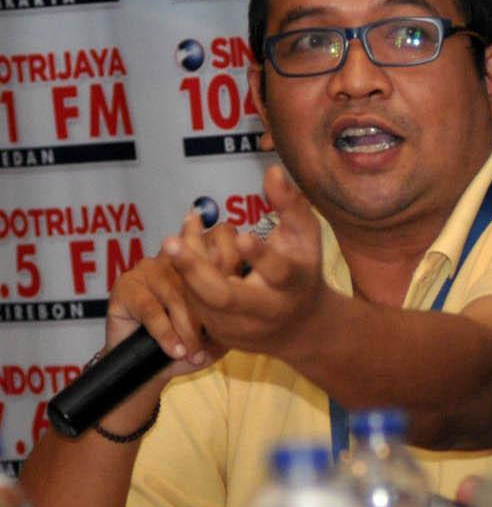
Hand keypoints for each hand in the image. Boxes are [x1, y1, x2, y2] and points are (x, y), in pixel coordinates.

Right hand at [104, 204, 246, 375]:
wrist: (150, 367)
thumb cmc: (191, 344)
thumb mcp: (220, 329)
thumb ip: (233, 308)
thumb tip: (244, 293)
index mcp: (202, 259)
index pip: (221, 241)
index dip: (233, 260)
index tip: (239, 293)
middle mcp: (175, 259)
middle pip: (199, 274)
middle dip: (209, 312)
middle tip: (216, 339)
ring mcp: (148, 269)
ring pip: (177, 296)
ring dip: (188, 330)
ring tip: (195, 353)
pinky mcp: (126, 285)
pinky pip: (152, 310)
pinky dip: (167, 334)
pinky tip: (177, 351)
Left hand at [162, 163, 328, 356]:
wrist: (302, 328)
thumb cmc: (302, 271)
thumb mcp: (305, 238)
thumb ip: (290, 206)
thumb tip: (273, 170)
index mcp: (292, 284)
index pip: (278, 272)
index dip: (259, 257)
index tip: (241, 236)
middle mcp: (267, 310)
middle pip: (225, 296)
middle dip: (196, 271)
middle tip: (171, 243)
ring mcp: (241, 327)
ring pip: (202, 300)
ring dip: (184, 270)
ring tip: (171, 241)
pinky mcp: (221, 335)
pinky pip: (195, 306)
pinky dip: (185, 280)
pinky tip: (178, 256)